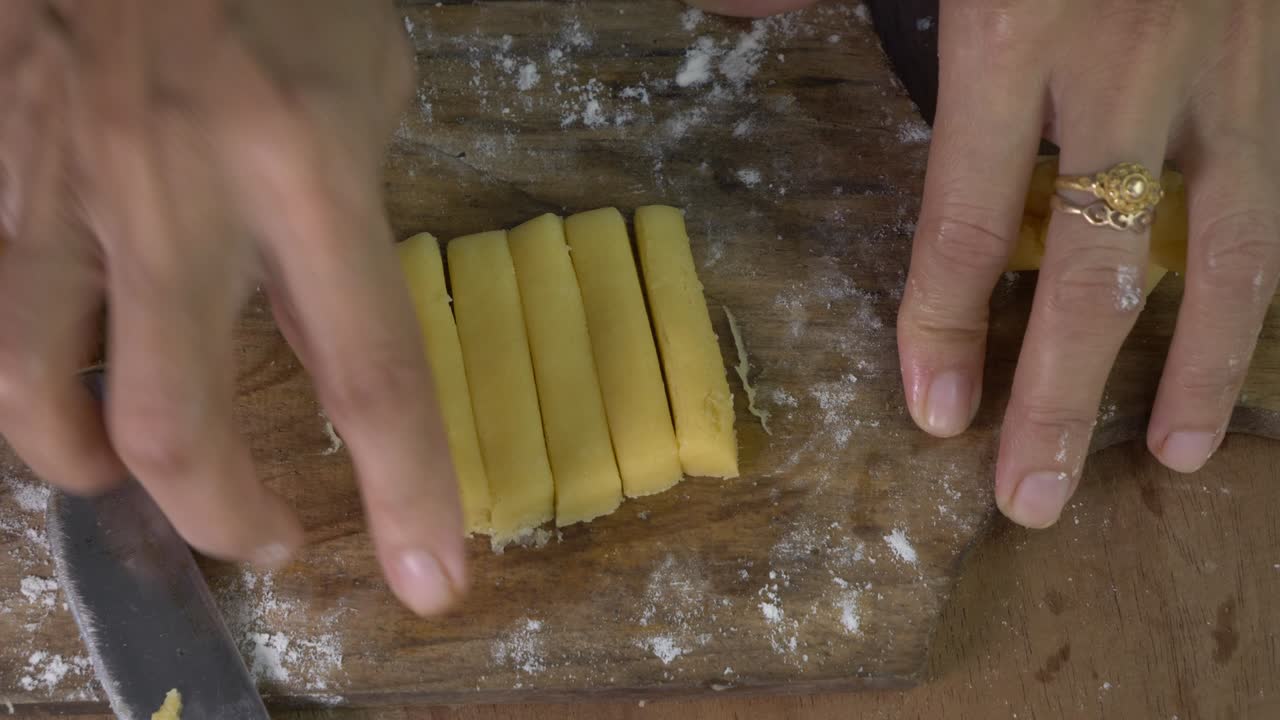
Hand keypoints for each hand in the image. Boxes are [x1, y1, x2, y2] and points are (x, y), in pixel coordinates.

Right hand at [0, 0, 465, 614]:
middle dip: (225, 518)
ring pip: (33, 395)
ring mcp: (54, 188)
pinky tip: (57, 383)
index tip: (434, 582)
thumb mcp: (363, 79)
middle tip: (267, 536)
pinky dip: (22, 381)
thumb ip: (357, 211)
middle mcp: (172, 197)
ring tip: (136, 473)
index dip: (407, 496)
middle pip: (176, 428)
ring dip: (90, 468)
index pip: (370, 374)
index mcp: (304, 168)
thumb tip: (338, 310)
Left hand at [699, 0, 1278, 527]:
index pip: (970, 217)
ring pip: (1221, 246)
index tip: (934, 414)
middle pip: (1096, 266)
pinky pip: (1271, 190)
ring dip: (1194, 363)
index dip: (947, 324)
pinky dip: (1255, 274)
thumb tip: (722, 9)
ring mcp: (1225, 67)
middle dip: (1061, 394)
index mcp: (1018, 27)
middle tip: (1034, 496)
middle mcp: (1128, 63)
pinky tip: (1236, 338)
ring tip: (1170, 454)